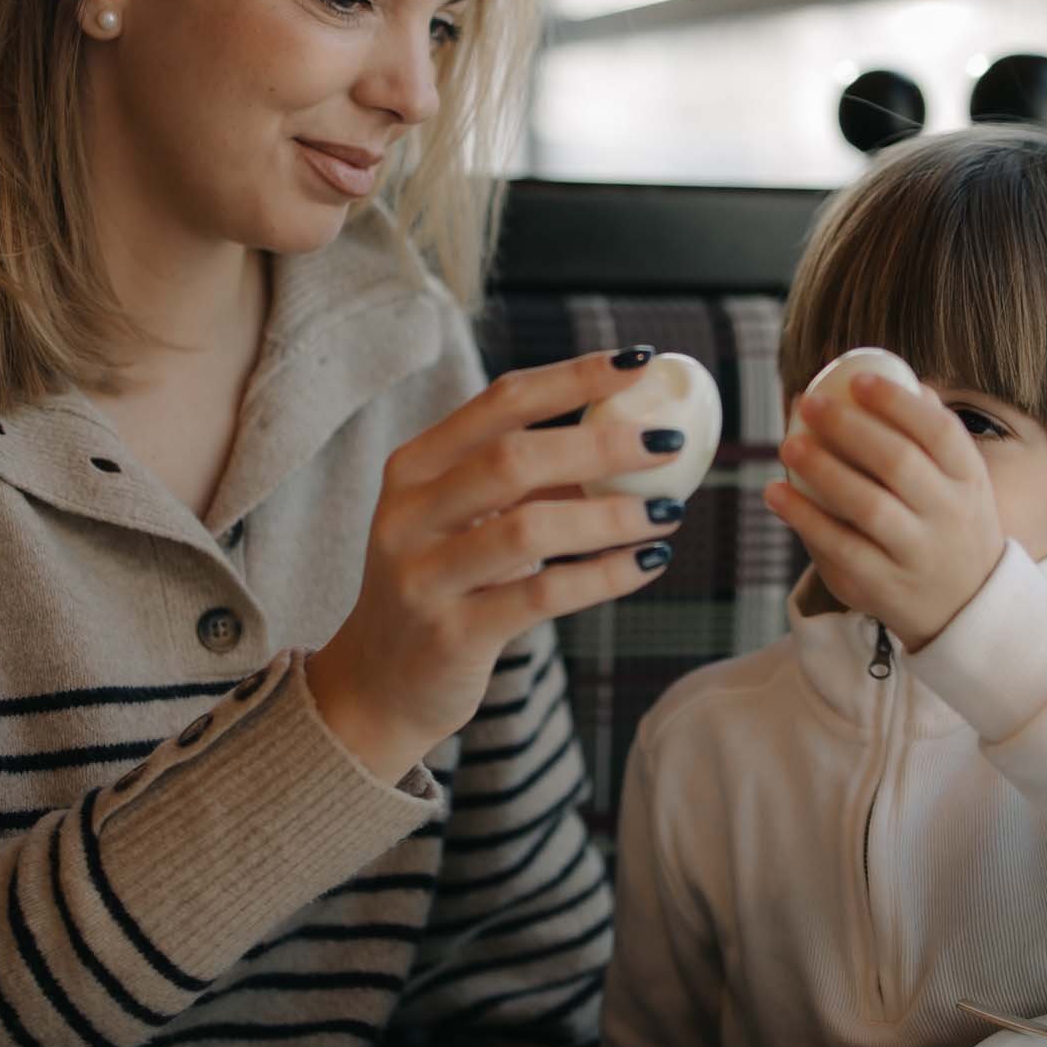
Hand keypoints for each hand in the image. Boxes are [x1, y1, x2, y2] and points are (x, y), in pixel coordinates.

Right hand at [306, 349, 683, 779]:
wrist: (378, 684)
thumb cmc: (444, 584)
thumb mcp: (468, 522)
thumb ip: (529, 482)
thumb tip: (632, 437)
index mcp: (414, 467)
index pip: (500, 401)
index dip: (574, 377)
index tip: (640, 363)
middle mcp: (408, 513)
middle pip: (512, 458)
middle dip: (600, 445)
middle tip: (667, 445)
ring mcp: (422, 576)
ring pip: (528, 528)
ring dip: (610, 516)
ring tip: (667, 512)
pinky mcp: (450, 634)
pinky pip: (541, 595)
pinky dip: (605, 576)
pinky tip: (648, 562)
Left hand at [765, 373, 1004, 649]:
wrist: (966, 609)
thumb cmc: (950, 525)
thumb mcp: (958, 481)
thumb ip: (926, 434)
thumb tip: (881, 375)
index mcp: (968, 480)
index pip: (939, 433)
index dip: (898, 403)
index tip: (858, 379)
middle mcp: (948, 516)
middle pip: (898, 464)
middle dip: (850, 428)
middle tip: (810, 404)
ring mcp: (916, 554)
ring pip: (868, 507)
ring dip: (823, 470)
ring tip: (788, 444)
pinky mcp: (882, 586)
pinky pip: (839, 548)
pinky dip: (804, 518)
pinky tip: (776, 491)